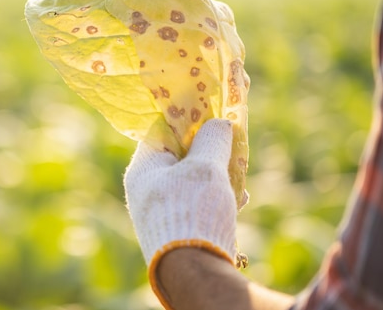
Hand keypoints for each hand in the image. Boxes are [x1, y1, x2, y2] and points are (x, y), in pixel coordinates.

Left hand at [124, 119, 237, 271]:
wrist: (194, 271)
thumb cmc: (193, 211)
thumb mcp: (205, 167)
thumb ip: (212, 139)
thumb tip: (219, 123)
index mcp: (143, 168)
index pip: (161, 130)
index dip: (187, 118)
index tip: (211, 113)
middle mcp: (147, 187)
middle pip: (179, 154)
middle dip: (208, 149)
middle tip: (231, 144)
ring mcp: (161, 209)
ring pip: (191, 178)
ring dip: (217, 173)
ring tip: (239, 176)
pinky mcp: (178, 226)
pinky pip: (197, 200)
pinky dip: (216, 196)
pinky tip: (238, 199)